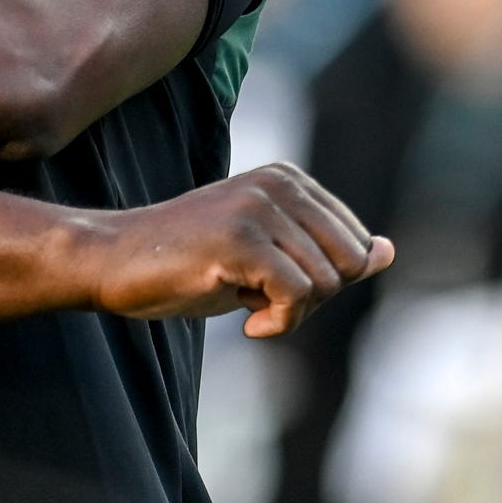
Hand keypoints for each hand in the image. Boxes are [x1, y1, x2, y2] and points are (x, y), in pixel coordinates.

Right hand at [84, 162, 395, 337]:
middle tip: (266, 303)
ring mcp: (259, 207)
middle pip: (349, 263)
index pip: (355, 245)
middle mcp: (279, 183)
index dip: (323, 283)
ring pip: (326, 283)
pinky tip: (246, 321)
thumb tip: (388, 252)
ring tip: (247, 306)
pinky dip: (279, 323)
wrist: (113, 261)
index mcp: (289, 179)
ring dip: (292, 315)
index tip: (276, 288)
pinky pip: (298, 295)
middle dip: (316, 299)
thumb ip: (325, 253)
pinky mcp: (240, 239)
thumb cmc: (188, 264)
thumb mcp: (266, 258)